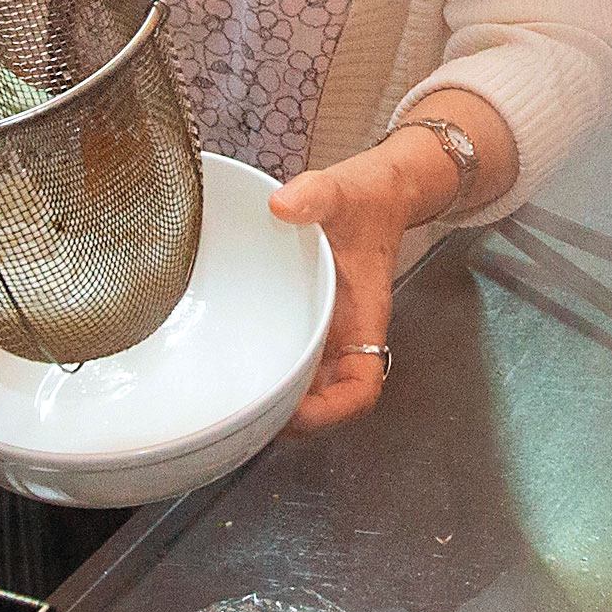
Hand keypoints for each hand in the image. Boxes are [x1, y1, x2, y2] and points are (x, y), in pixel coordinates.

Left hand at [268, 129, 471, 430]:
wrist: (374, 193)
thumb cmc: (365, 201)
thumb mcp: (340, 192)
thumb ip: (316, 195)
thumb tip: (282, 205)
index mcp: (363, 317)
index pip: (361, 387)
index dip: (334, 411)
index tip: (297, 412)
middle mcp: (345, 334)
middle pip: (329, 401)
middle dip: (295, 419)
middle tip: (248, 418)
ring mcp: (326, 331)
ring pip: (309, 387)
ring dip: (281, 403)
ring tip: (238, 406)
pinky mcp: (307, 319)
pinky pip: (293, 359)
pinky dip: (273, 374)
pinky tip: (240, 369)